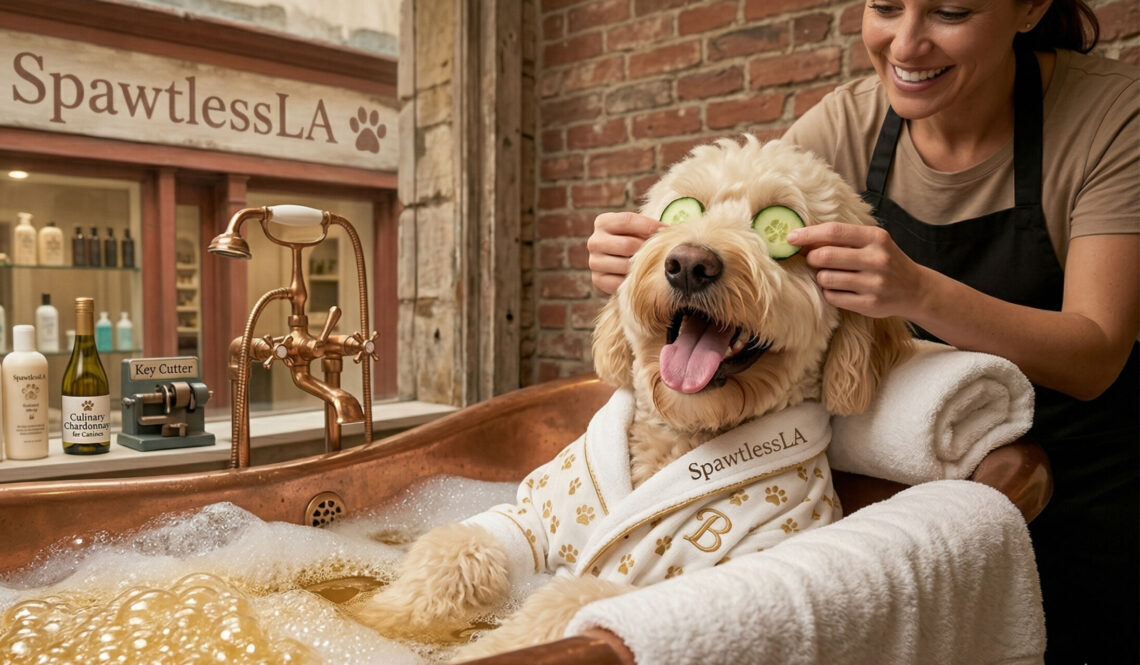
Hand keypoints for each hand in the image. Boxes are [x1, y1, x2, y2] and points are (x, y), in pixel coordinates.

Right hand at [587, 212, 663, 294]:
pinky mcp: (598, 280)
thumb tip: (667, 231)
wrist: (618, 261)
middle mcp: (594, 241)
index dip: (649, 225)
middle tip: (660, 252)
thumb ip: (648, 227)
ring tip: (651, 264)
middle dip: (646, 249)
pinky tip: (640, 276)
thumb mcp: (636, 228)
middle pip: (627, 245)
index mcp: (602, 222)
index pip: (627, 221)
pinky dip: (633, 280)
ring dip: (641, 266)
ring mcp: (594, 262)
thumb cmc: (633, 239)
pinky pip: (621, 282)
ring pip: (625, 265)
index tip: (666, 230)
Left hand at [786, 222, 928, 318]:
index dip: (808, 234)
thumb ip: (844, 238)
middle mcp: (877, 259)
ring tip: (832, 275)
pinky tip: (841, 289)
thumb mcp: (873, 242)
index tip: (790, 237)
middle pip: (825, 256)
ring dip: (821, 277)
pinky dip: (830, 292)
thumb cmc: (885, 261)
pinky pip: (833, 297)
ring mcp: (874, 283)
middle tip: (813, 259)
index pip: (833, 232)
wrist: (915, 289)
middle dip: (812, 258)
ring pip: (826, 278)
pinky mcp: (869, 304)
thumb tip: (803, 238)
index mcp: (875, 238)